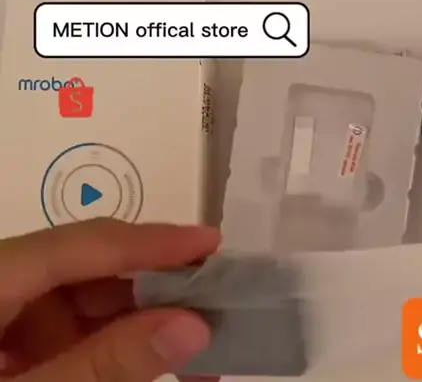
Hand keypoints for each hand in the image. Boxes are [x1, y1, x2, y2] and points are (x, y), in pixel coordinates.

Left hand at [0, 218, 221, 381]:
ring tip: (198, 343)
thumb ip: (105, 363)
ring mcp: (6, 316)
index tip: (212, 243)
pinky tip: (154, 361)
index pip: (84, 244)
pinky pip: (75, 335)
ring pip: (88, 305)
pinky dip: (117, 348)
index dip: (152, 242)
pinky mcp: (14, 344)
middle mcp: (2, 283)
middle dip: (157, 288)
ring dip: (144, 324)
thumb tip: (192, 327)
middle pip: (90, 271)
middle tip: (217, 301)